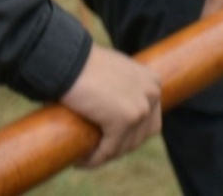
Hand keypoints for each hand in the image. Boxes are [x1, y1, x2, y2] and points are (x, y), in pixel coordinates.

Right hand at [60, 44, 161, 167]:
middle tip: (97, 151)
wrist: (69, 61)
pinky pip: (109, 150)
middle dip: (119, 147)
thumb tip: (115, 111)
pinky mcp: (124, 120)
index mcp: (153, 82)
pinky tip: (81, 161)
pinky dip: (94, 159)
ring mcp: (140, 108)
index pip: (150, 120)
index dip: (130, 135)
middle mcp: (152, 95)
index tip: (110, 141)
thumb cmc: (85, 66)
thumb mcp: (115, 74)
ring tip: (88, 156)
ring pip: (125, 146)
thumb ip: (123, 89)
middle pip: (141, 136)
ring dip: (106, 155)